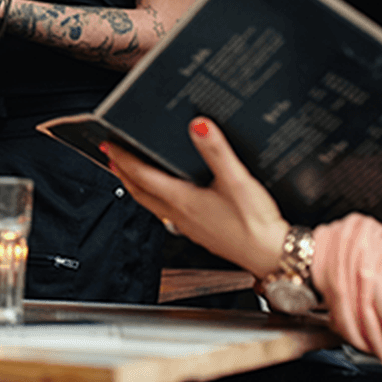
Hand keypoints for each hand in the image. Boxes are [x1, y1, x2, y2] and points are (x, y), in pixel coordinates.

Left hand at [105, 118, 289, 278]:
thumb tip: (198, 125)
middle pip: (139, 191)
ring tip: (128, 173)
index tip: (109, 144)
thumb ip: (216, 151)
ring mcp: (187, 225)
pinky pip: (165, 212)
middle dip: (122, 171)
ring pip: (150, 203)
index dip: (123, 158)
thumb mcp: (237, 180)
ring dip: (135, 186)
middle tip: (110, 156)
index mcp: (183, 200)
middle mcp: (180, 214)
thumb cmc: (256, 225)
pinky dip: (154, 199)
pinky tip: (164, 196)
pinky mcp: (199, 232)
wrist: (272, 257)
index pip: (142, 175)